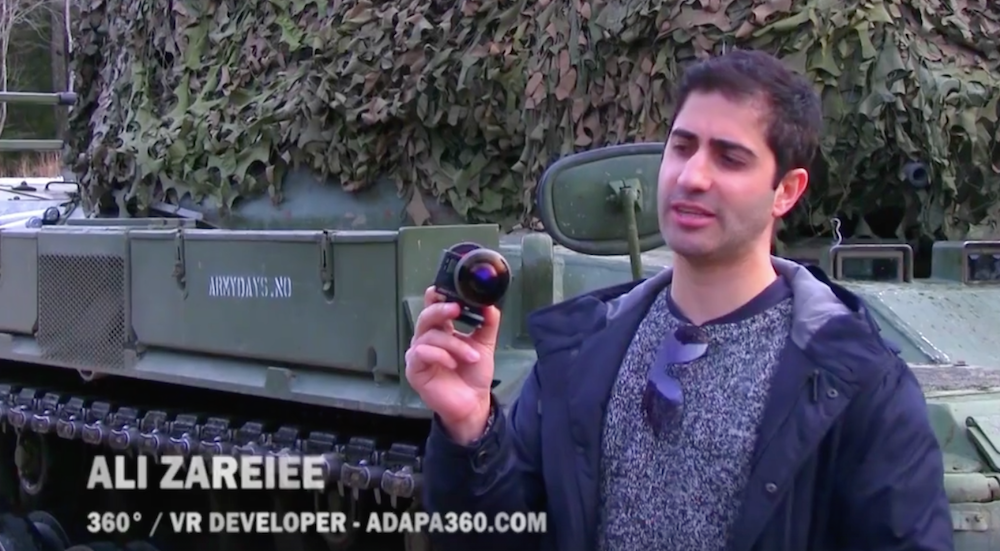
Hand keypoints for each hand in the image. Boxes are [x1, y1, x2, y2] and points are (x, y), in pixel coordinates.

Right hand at [405, 286, 499, 444]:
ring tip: (471, 356)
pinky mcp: (414, 369)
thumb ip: (488, 323)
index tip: (448, 289)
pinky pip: (421, 353)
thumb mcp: (485, 344)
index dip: (437, 295)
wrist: (474, 402)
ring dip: (453, 344)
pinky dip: (440, 355)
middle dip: (441, 309)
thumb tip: (490, 304)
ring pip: (429, 336)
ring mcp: (419, 354)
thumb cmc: (474, 374)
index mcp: (442, 329)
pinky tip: (452, 363)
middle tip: (457, 309)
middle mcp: (428, 339)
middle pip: (426, 315)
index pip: (434, 306)